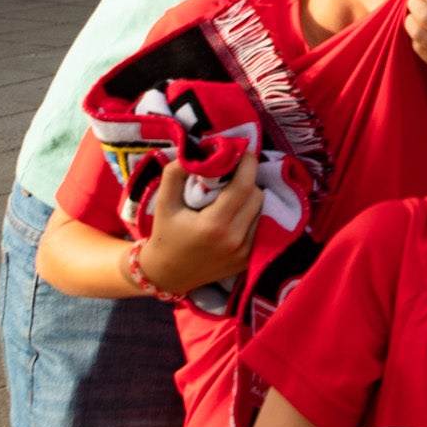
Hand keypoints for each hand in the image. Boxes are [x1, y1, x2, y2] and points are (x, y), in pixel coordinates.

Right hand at [138, 146, 261, 295]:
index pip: (244, 186)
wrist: (167, 275)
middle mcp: (235, 240)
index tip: (244, 151)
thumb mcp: (164, 203)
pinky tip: (238, 214)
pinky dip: (254, 216)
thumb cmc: (165, 235)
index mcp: (214, 225)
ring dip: (252, 199)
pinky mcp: (249, 261)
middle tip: (233, 177)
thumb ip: (175, 174)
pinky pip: (262, 228)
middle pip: (257, 196)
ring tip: (234, 197)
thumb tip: (197, 153)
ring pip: (263, 211)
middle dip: (247, 182)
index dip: (248, 164)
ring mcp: (245, 253)